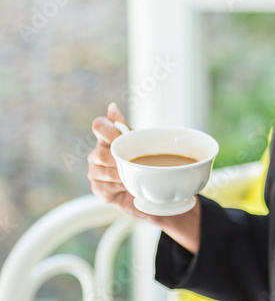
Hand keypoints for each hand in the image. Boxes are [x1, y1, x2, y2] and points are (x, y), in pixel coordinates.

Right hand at [87, 102, 202, 252]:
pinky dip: (121, 186)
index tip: (116, 132)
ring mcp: (95, 172)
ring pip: (105, 170)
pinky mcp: (98, 189)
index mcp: (107, 139)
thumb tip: (111, 106)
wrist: (152, 194)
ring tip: (135, 176)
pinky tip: (129, 186)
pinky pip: (107, 185)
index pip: (99, 126)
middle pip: (102, 152)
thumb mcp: (140, 144)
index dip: (105, 128)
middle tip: (135, 163)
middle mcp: (97, 154)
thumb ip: (125, 128)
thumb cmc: (144, 165)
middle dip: (120, 158)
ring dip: (123, 174)